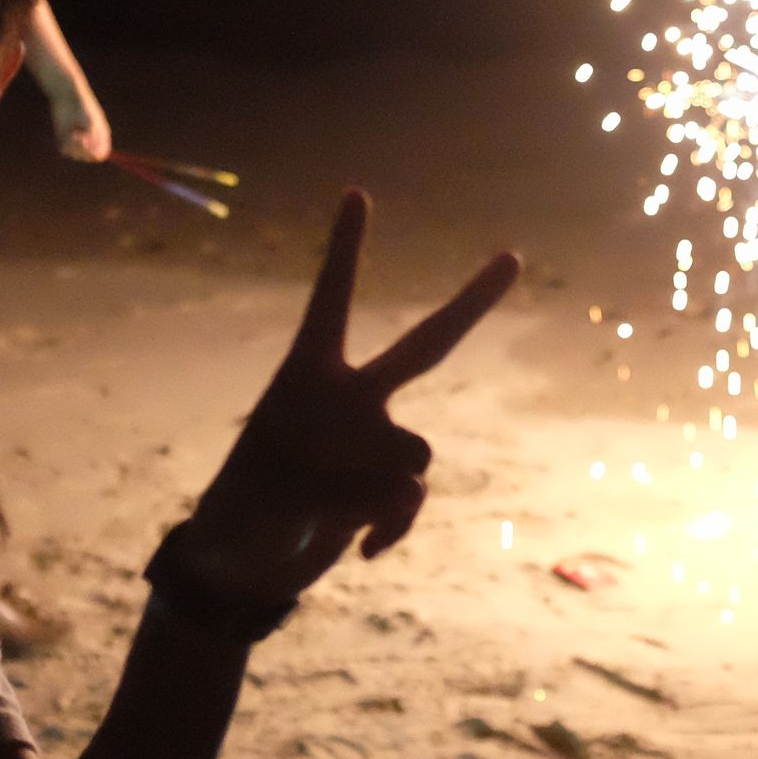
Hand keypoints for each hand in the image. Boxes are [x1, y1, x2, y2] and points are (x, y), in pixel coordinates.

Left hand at [56, 99, 110, 162]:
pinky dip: (65, 144)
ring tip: (72, 132)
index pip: (101, 154)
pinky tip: (67, 131)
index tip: (86, 141)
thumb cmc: (83, 107)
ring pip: (76, 155)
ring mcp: (76, 141)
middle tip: (77, 136)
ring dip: (73, 147)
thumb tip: (90, 150)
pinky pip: (65, 150)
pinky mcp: (64, 139)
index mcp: (101, 136)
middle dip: (82, 150)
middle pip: (88, 157)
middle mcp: (90, 141)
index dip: (93, 152)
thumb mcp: (90, 121)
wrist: (67, 97)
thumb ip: (92, 136)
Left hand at [155, 192, 518, 622]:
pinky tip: (365, 551)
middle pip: (424, 347)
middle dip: (471, 305)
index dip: (345, 250)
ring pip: (416, 453)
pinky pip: (412, 499)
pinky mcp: (385, 486)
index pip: (332, 302)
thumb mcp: (283, 493)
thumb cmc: (245, 513)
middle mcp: (351, 398)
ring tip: (338, 512)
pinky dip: (393, 526)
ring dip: (387, 490)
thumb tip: (410, 489)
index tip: (356, 194)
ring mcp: (373, 441)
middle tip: (512, 259)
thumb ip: (355, 484)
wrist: (245, 564)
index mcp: (307, 376)